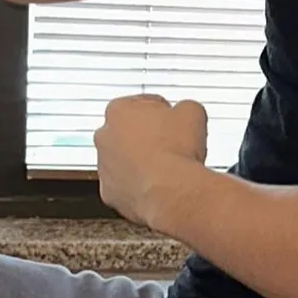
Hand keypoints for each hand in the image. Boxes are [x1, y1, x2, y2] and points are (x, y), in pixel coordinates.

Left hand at [93, 94, 207, 227]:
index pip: (140, 104)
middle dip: (146, 137)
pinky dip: (140, 185)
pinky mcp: (109, 193)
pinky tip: (158, 185)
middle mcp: (104, 137)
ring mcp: (104, 167)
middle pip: (127, 132)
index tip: (171, 119)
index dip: (161, 111)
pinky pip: (125, 186)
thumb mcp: (192, 111)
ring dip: (141, 162)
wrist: (171, 189)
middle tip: (170, 143)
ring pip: (124, 160)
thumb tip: (185, 113)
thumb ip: (183, 107)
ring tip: (167, 167)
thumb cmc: (176, 151)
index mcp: (119, 110)